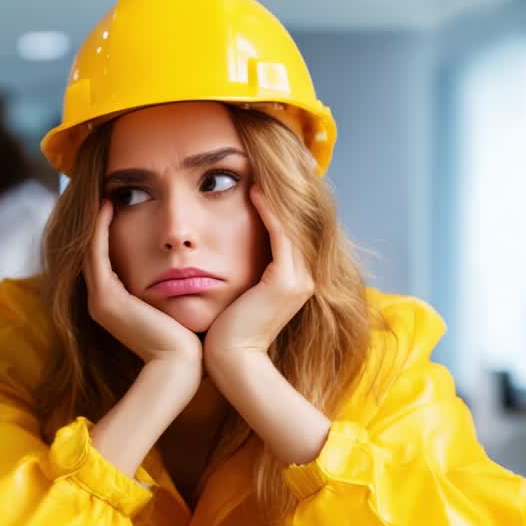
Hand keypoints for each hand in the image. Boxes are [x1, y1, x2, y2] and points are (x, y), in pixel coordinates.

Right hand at [84, 202, 200, 364]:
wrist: (179, 365)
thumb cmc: (186, 341)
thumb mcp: (173, 310)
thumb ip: (169, 292)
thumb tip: (184, 276)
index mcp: (114, 306)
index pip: (106, 261)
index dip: (108, 233)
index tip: (118, 206)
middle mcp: (100, 302)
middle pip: (93, 253)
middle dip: (98, 224)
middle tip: (105, 194)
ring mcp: (99, 300)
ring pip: (91, 250)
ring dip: (96, 221)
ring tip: (105, 195)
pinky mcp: (105, 297)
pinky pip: (97, 253)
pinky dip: (101, 229)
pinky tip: (109, 205)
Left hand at [204, 185, 314, 359]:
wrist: (229, 361)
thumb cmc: (224, 331)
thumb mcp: (237, 295)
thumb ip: (240, 274)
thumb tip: (222, 256)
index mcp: (293, 280)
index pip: (288, 232)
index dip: (275, 204)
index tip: (257, 179)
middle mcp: (304, 278)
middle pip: (295, 224)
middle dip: (281, 193)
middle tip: (262, 164)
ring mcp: (299, 280)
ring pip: (290, 225)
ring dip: (275, 196)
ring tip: (259, 171)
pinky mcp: (286, 282)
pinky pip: (281, 235)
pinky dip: (269, 212)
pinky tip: (254, 191)